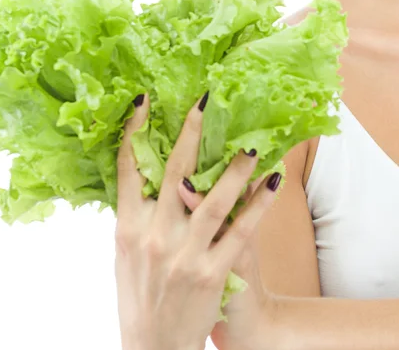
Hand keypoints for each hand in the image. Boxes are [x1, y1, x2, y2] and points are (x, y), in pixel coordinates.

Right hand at [114, 92, 280, 349]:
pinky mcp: (212, 272)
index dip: (135, 132)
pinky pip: (241, 230)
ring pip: (212, 200)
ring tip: (250, 143)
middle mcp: (153, 238)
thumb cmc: (141, 298)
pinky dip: (259, 204)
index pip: (128, 170)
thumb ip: (137, 216)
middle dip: (190, 133)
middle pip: (173, 174)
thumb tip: (148, 176)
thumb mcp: (125, 256)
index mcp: (127, 229)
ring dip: (233, 169)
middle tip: (205, 100)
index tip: (146, 100)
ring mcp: (183, 255)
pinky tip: (273, 182)